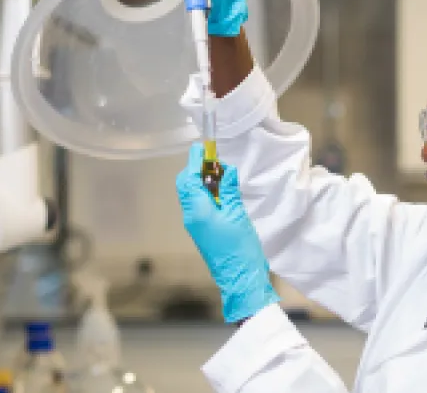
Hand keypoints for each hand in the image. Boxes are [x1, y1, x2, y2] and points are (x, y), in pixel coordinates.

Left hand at [176, 143, 278, 322]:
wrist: (240, 279)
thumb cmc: (239, 248)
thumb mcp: (238, 215)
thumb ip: (230, 190)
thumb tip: (227, 171)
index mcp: (197, 210)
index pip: (190, 178)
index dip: (196, 161)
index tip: (205, 147)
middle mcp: (191, 215)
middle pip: (186, 185)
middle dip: (197, 170)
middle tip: (216, 163)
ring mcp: (195, 224)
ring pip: (192, 194)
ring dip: (203, 182)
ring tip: (223, 177)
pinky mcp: (202, 230)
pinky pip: (199, 205)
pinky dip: (208, 194)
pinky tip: (224, 194)